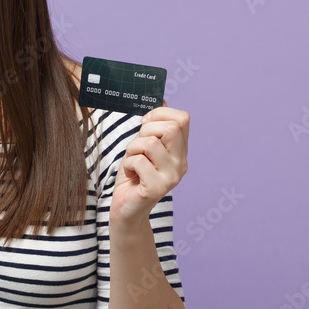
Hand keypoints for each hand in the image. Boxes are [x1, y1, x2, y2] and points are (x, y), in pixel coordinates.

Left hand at [109, 105, 188, 227]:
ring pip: (150, 143)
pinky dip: (127, 164)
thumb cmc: (132, 176)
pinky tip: (130, 175)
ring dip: (132, 149)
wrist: (126, 209)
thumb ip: (153, 128)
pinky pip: (138, 160)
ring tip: (132, 162)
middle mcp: (181, 164)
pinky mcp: (157, 188)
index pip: (183, 119)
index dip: (160, 114)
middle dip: (145, 130)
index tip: (145, 123)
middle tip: (136, 146)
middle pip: (171, 127)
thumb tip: (161, 98)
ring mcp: (172, 177)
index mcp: (180, 151)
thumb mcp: (142, 147)